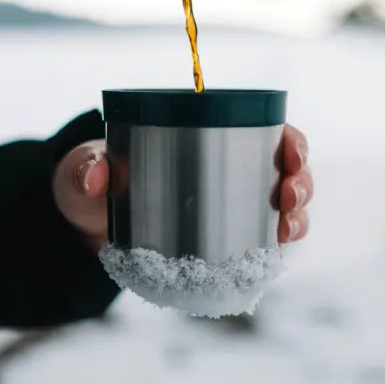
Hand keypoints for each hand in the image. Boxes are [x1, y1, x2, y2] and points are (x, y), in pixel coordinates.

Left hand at [52, 125, 314, 251]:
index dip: (290, 140)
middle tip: (289, 194)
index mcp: (204, 138)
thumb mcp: (83, 172)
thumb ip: (85, 168)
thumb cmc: (91, 184)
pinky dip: (278, 249)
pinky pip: (264, 245)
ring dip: (297, 217)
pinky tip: (279, 253)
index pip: (264, 130)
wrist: (85, 229)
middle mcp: (227, 171)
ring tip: (287, 228)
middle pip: (285, 171)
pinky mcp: (223, 245)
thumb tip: (95, 176)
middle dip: (301, 181)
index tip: (291, 150)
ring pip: (283, 210)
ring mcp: (229, 210)